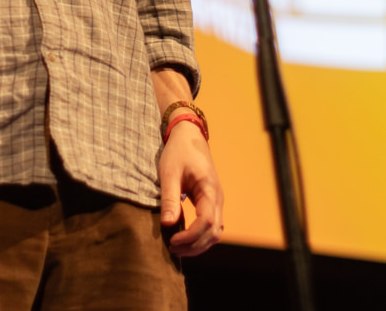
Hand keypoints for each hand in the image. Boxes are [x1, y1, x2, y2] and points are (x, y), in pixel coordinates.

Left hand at [159, 119, 223, 256]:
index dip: (191, 236)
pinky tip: (184, 239)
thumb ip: (169, 198)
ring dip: (199, 244)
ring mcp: (216, 201)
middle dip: (194, 246)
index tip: (172, 241)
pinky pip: (211, 226)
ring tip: (177, 248)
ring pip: (215, 232)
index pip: (207, 222)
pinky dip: (201, 237)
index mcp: (209, 189)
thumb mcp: (169, 172)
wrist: (189, 137)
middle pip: (214, 232)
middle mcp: (217, 198)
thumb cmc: (179, 152)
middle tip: (172, 249)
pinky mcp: (211, 202)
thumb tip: (167, 223)